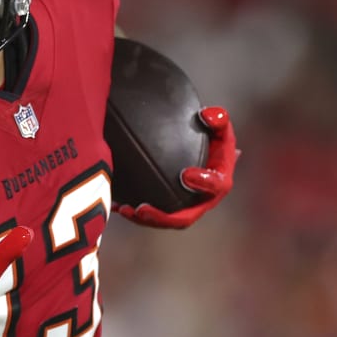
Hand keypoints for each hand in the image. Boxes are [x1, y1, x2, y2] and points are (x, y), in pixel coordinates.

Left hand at [115, 106, 237, 228]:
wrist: (202, 151)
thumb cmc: (212, 138)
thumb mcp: (219, 126)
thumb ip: (219, 118)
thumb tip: (208, 115)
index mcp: (220, 180)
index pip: (217, 185)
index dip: (204, 182)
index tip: (186, 174)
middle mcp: (204, 200)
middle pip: (186, 217)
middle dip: (164, 217)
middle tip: (142, 208)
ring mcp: (186, 208)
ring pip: (166, 221)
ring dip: (146, 219)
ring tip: (125, 209)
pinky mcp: (170, 210)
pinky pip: (153, 217)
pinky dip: (135, 213)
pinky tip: (116, 205)